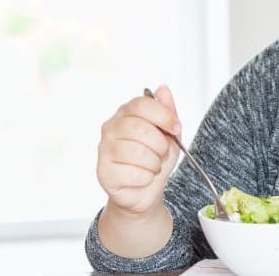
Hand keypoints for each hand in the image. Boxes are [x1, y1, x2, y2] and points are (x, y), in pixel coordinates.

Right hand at [96, 84, 180, 217]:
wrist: (146, 189)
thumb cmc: (156, 158)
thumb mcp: (168, 133)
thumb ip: (167, 111)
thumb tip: (163, 89)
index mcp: (126, 113)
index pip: (141, 104)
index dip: (163, 115)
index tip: (175, 128)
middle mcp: (110, 127)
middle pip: (139, 128)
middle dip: (160, 144)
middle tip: (163, 153)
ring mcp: (103, 149)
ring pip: (137, 152)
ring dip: (154, 163)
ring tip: (153, 166)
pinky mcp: (103, 172)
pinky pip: (133, 173)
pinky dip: (146, 178)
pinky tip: (143, 178)